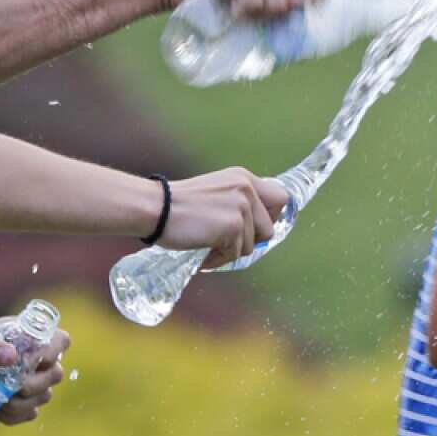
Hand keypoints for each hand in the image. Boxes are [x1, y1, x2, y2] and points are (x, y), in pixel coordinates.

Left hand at [0, 318, 71, 424]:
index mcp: (21, 336)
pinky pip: (29, 414)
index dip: (54, 352)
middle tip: (13, 386)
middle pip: (56, 373)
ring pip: (44, 396)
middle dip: (36, 384)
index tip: (33, 362)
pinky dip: (16, 416)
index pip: (59, 340)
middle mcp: (26, 358)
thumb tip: (13, 357)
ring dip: (24, 403)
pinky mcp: (10, 403)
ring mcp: (20, 382)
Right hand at [161, 167, 289, 267]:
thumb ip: (238, 201)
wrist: (155, 208)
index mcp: (244, 178)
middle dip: (251, 240)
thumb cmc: (179, 206)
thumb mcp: (217, 192)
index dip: (272, 216)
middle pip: (269, 228)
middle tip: (230, 242)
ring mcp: (242, 207)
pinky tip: (203, 250)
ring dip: (230, 251)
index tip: (256, 227)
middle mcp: (247, 188)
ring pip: (252, 245)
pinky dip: (219, 258)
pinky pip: (235, 254)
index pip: (281, 197)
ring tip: (208, 244)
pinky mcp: (233, 226)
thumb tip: (260, 228)